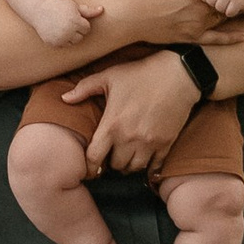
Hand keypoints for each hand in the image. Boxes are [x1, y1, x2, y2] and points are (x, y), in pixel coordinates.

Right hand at [33, 0, 102, 48]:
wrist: (39, 8)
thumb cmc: (59, 5)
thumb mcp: (74, 6)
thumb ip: (89, 10)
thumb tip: (102, 9)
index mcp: (75, 21)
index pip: (86, 28)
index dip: (80, 21)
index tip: (72, 16)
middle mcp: (67, 31)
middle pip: (81, 37)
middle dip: (76, 29)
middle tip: (66, 21)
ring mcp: (59, 38)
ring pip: (73, 42)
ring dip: (70, 36)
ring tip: (63, 26)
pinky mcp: (53, 43)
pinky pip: (63, 45)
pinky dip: (61, 40)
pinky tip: (56, 31)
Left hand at [65, 48, 199, 175]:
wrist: (178, 75)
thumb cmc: (141, 74)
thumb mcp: (109, 76)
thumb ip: (85, 88)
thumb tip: (64, 98)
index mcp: (112, 124)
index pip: (94, 157)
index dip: (89, 168)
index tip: (89, 169)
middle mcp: (129, 138)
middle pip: (115, 166)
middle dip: (111, 163)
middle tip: (111, 155)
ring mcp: (149, 143)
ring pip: (134, 168)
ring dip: (129, 165)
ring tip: (127, 157)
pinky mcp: (166, 144)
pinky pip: (154, 167)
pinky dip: (148, 168)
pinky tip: (145, 160)